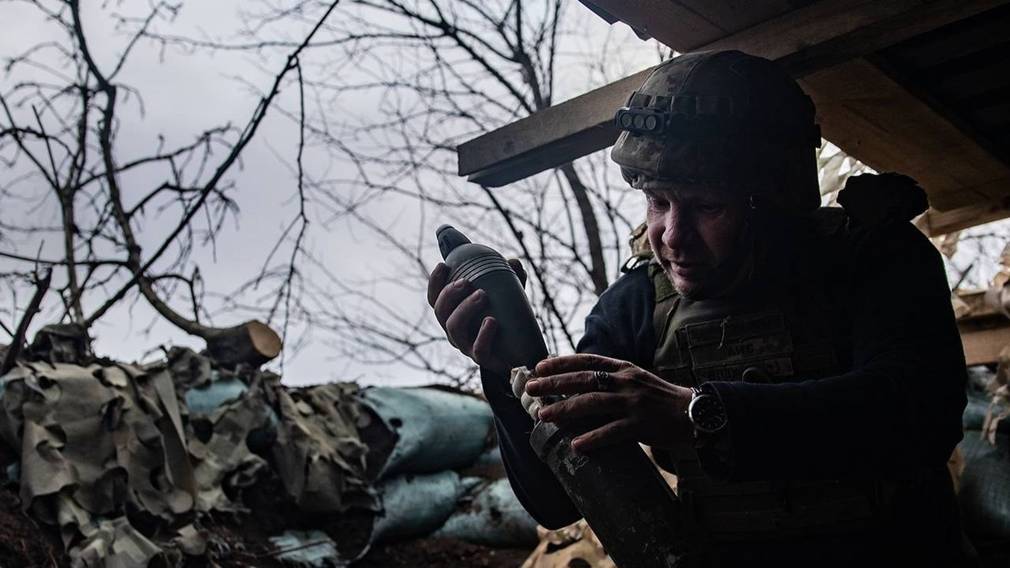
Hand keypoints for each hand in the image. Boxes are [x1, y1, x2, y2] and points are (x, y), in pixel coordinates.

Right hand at [427, 259, 525, 373]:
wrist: (522, 354)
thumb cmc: (508, 320)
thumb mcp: (508, 296)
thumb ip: (509, 279)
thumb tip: (513, 261)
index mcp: (454, 314)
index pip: (436, 299)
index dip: (435, 282)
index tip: (443, 265)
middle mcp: (456, 331)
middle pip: (440, 313)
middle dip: (449, 294)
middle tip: (466, 282)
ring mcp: (467, 347)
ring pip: (454, 329)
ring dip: (465, 308)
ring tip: (482, 295)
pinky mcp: (484, 359)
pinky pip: (479, 350)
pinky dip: (483, 334)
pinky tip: (492, 321)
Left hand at [526, 353, 693, 452]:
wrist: (694, 412)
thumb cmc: (660, 399)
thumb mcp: (636, 379)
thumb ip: (611, 380)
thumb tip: (579, 383)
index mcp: (624, 369)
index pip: (587, 361)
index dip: (562, 362)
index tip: (539, 365)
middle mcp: (626, 381)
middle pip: (584, 380)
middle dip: (554, 383)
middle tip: (531, 388)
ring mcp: (634, 403)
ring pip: (593, 403)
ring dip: (565, 409)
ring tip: (544, 416)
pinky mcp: (641, 425)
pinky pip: (612, 432)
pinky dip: (593, 438)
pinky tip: (576, 445)